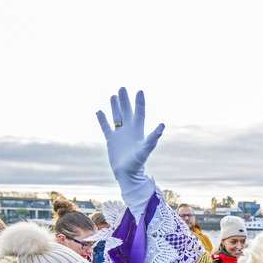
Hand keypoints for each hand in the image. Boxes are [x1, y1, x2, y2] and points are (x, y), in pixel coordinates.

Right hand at [96, 88, 164, 209]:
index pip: (139, 112)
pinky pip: (106, 127)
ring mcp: (120, 135)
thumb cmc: (138, 163)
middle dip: (125, 100)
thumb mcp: (146, 148)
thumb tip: (163, 125)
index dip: (139, 102)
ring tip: (113, 96)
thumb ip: (153, 137)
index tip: (139, 91)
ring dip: (115, 107)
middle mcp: (129, 130)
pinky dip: (102, 120)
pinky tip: (99, 112)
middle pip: (127, 112)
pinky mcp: (111, 141)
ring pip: (117, 117)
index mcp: (138, 130)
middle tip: (122, 88)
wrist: (127, 174)